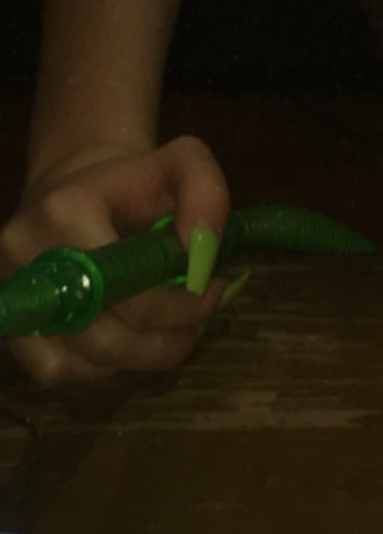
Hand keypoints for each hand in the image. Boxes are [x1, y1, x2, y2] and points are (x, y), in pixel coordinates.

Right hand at [0, 135, 232, 387]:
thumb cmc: (135, 184)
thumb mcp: (183, 162)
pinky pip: (64, 371)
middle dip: (165, 338)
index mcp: (64, 211)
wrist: (78, 193)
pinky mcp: (15, 332)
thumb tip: (202, 256)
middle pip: (103, 336)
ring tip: (171, 324)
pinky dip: (106, 364)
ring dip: (142, 354)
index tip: (213, 290)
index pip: (121, 283)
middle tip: (201, 320)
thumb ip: (205, 192)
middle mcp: (27, 258)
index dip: (176, 302)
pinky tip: (130, 333)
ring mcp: (16, 298)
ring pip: (86, 361)